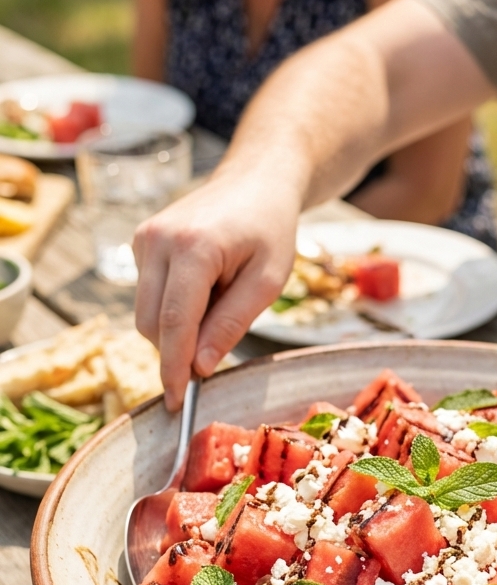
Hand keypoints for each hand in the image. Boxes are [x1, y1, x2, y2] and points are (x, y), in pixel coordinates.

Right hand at [133, 170, 297, 408]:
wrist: (255, 182)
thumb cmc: (270, 230)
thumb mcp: (267, 283)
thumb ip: (231, 324)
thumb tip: (198, 367)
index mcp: (194, 247)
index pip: (175, 322)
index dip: (174, 368)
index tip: (176, 402)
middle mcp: (158, 240)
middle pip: (152, 323)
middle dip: (178, 349)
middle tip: (218, 346)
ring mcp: (143, 239)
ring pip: (145, 314)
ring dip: (178, 327)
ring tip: (219, 300)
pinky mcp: (140, 243)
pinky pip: (148, 296)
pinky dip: (174, 307)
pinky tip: (204, 287)